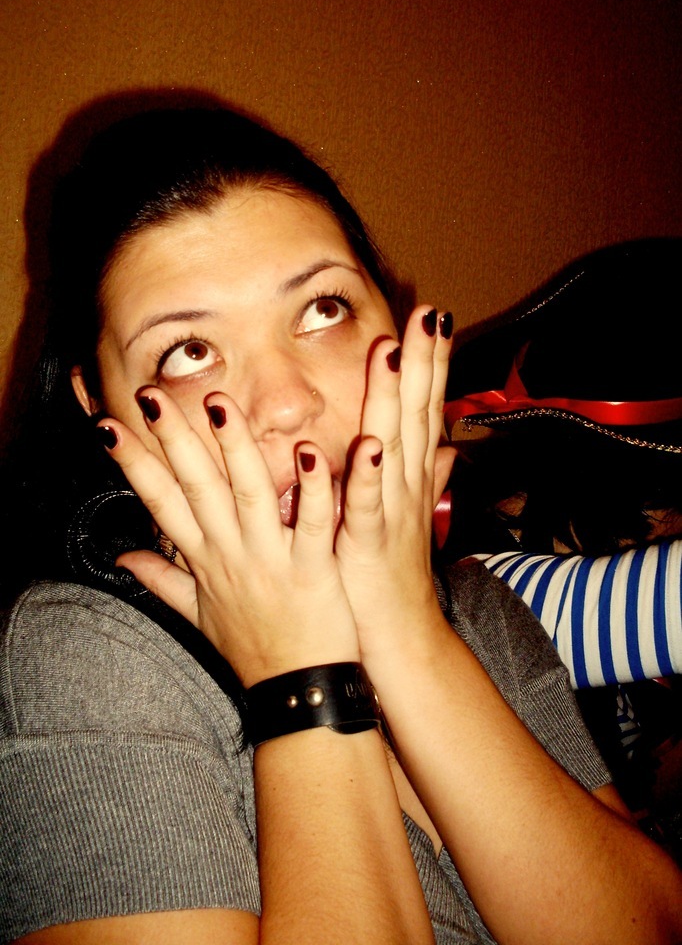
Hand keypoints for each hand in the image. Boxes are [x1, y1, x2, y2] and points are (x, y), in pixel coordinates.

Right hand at [99, 388, 358, 685]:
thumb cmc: (252, 650)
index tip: (108, 426)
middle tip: (151, 395)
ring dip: (234, 447)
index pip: (161, 502)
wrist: (297, 693)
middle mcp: (231, 553)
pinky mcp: (313, 570)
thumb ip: (162, 581)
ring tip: (218, 404)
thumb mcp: (198, 615)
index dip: (134, 464)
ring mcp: (270, 560)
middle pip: (197, 486)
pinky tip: (310, 453)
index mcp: (205, 558)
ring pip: (249, 492)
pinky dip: (313, 489)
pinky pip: (312, 522)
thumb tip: (122, 561)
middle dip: (172, 439)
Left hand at [335, 306, 454, 663]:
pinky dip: (368, 475)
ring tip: (393, 354)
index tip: (433, 315)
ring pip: (395, 446)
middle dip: (423, 363)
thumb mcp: (410, 515)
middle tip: (428, 315)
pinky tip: (369, 443)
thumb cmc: (392, 572)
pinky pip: (368, 504)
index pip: (425, 407)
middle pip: (418, 413)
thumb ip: (429, 475)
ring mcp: (391, 511)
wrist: (399, 636)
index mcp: (411, 475)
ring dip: (395, 401)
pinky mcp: (369, 542)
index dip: (430, 362)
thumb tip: (451, 448)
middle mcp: (408, 485)